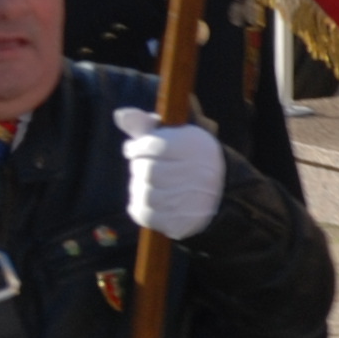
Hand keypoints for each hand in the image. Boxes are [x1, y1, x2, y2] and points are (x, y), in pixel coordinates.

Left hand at [113, 106, 220, 239]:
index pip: (153, 145)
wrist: (218, 192)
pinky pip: (144, 214)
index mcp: (194, 146)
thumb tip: (120, 115)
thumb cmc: (186, 158)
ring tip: (146, 183)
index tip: (133, 149)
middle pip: (147, 171)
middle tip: (143, 167)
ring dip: (138, 187)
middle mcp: (197, 174)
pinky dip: (138, 207)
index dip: (137, 148)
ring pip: (144, 193)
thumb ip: (145, 124)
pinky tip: (146, 199)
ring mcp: (190, 200)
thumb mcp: (172, 135)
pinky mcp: (180, 222)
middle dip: (139, 167)